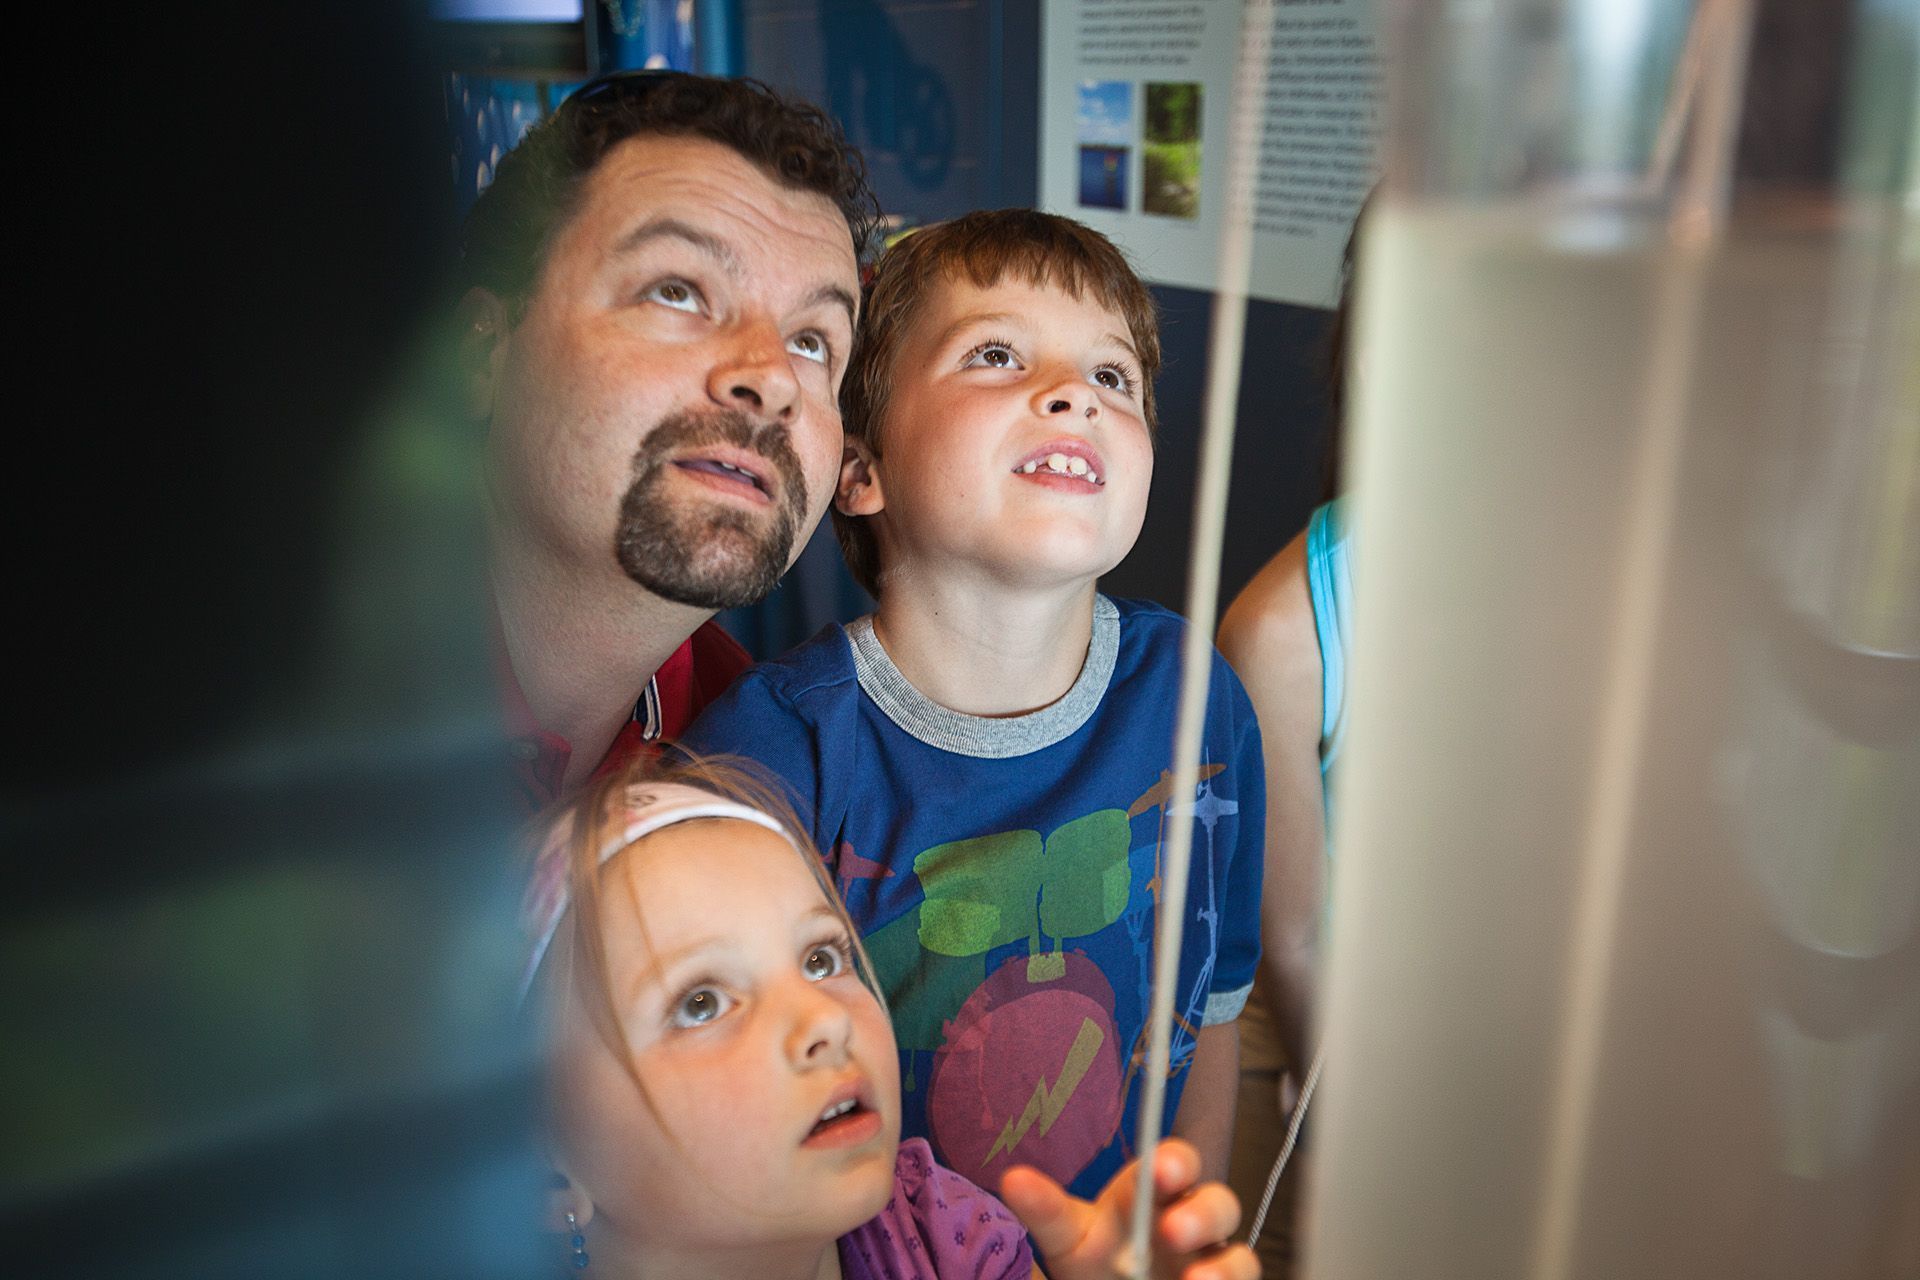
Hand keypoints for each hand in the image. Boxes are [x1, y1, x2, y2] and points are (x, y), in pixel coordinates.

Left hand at [999, 1138, 1257, 1279]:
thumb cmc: (1095, 1260)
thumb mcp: (1067, 1237)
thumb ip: (1047, 1211)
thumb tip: (1014, 1180)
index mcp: (1154, 1195)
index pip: (1176, 1164)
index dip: (1176, 1162)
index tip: (1160, 1171)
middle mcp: (1191, 1223)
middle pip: (1219, 1203)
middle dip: (1202, 1213)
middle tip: (1172, 1230)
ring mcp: (1210, 1262)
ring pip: (1240, 1255)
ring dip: (1224, 1266)